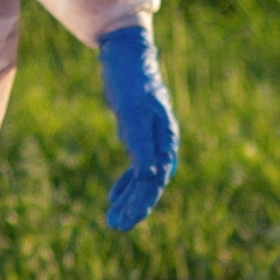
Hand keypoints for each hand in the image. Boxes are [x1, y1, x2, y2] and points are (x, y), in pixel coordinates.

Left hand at [98, 23, 182, 232]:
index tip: (127, 218)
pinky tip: (114, 198)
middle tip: (117, 226)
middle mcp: (162, 142)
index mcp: (165, 138)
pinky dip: (126, 184)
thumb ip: (141, 142)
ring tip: (114, 220)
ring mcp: (151, 140)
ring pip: (143, 178)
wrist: (126, 54)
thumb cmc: (131, 80)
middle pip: (151, 183)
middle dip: (136, 206)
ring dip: (130, 199)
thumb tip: (151, 175)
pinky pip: (136, 167)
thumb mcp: (132, 110)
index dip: (143, 201)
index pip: (157, 178)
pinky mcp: (139, 135)